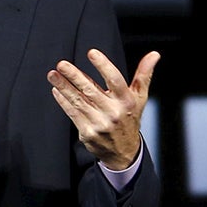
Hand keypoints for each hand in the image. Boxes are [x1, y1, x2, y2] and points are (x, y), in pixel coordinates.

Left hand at [47, 49, 159, 170]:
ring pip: (78, 101)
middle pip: (91, 90)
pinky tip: (56, 90)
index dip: (103, 66)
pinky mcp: (87, 132)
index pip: (115, 80)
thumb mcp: (140, 98)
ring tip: (53, 74)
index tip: (92, 53)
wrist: (123, 153)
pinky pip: (73, 113)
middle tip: (62, 64)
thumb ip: (144, 75)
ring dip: (63, 87)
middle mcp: (113, 112)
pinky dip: (63, 101)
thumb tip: (154, 55)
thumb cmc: (129, 119)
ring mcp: (99, 123)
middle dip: (74, 76)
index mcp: (126, 101)